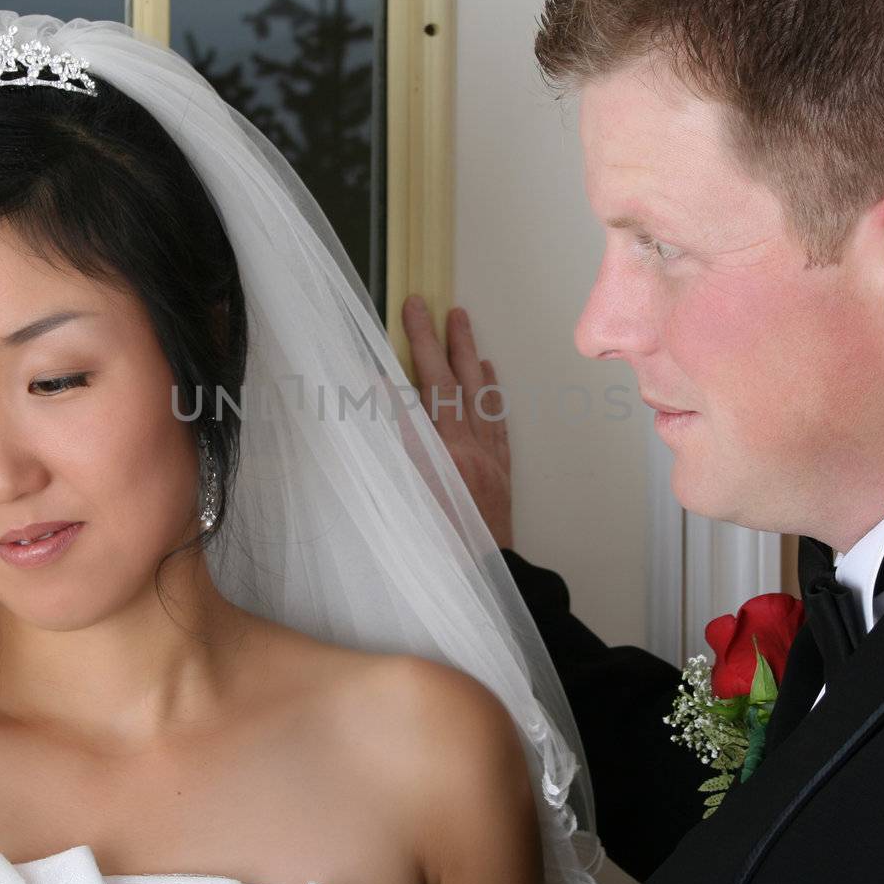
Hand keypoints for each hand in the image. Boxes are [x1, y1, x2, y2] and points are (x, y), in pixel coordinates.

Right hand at [401, 294, 513, 549]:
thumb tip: (381, 393)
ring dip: (469, 355)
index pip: (422, 389)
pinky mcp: (501, 470)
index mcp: (441, 454)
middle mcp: (469, 449)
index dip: (411, 351)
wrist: (481, 578)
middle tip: (428, 305)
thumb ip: (392, 445)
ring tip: (461, 323)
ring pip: (480, 394)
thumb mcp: (401, 497)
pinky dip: (492, 391)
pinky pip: (498, 420)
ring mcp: (489, 458)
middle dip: (439, 340)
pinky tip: (488, 373)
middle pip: (453, 381)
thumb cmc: (434, 545)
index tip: (399, 319)